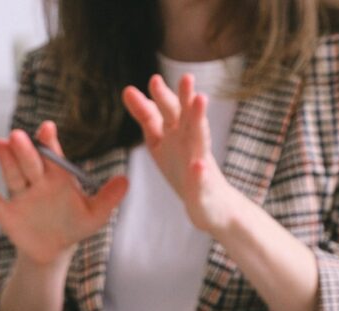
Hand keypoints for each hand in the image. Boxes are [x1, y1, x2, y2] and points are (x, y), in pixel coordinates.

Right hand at [0, 121, 128, 267]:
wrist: (54, 250)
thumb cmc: (74, 226)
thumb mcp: (95, 215)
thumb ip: (108, 198)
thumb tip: (126, 181)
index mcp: (58, 177)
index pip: (53, 155)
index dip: (49, 142)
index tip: (47, 128)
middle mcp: (37, 180)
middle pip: (30, 162)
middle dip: (25, 150)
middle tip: (19, 136)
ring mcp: (20, 195)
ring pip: (12, 174)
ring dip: (6, 161)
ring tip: (1, 144)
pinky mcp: (6, 211)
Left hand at [122, 74, 245, 234]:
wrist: (210, 204)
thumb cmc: (183, 167)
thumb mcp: (159, 140)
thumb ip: (147, 116)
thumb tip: (128, 90)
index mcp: (176, 132)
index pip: (166, 111)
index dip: (160, 97)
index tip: (154, 80)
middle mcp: (189, 141)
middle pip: (186, 117)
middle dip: (185, 98)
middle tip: (187, 77)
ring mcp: (198, 162)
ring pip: (200, 139)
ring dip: (200, 121)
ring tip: (201, 101)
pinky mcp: (203, 187)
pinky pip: (200, 180)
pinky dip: (199, 173)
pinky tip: (198, 167)